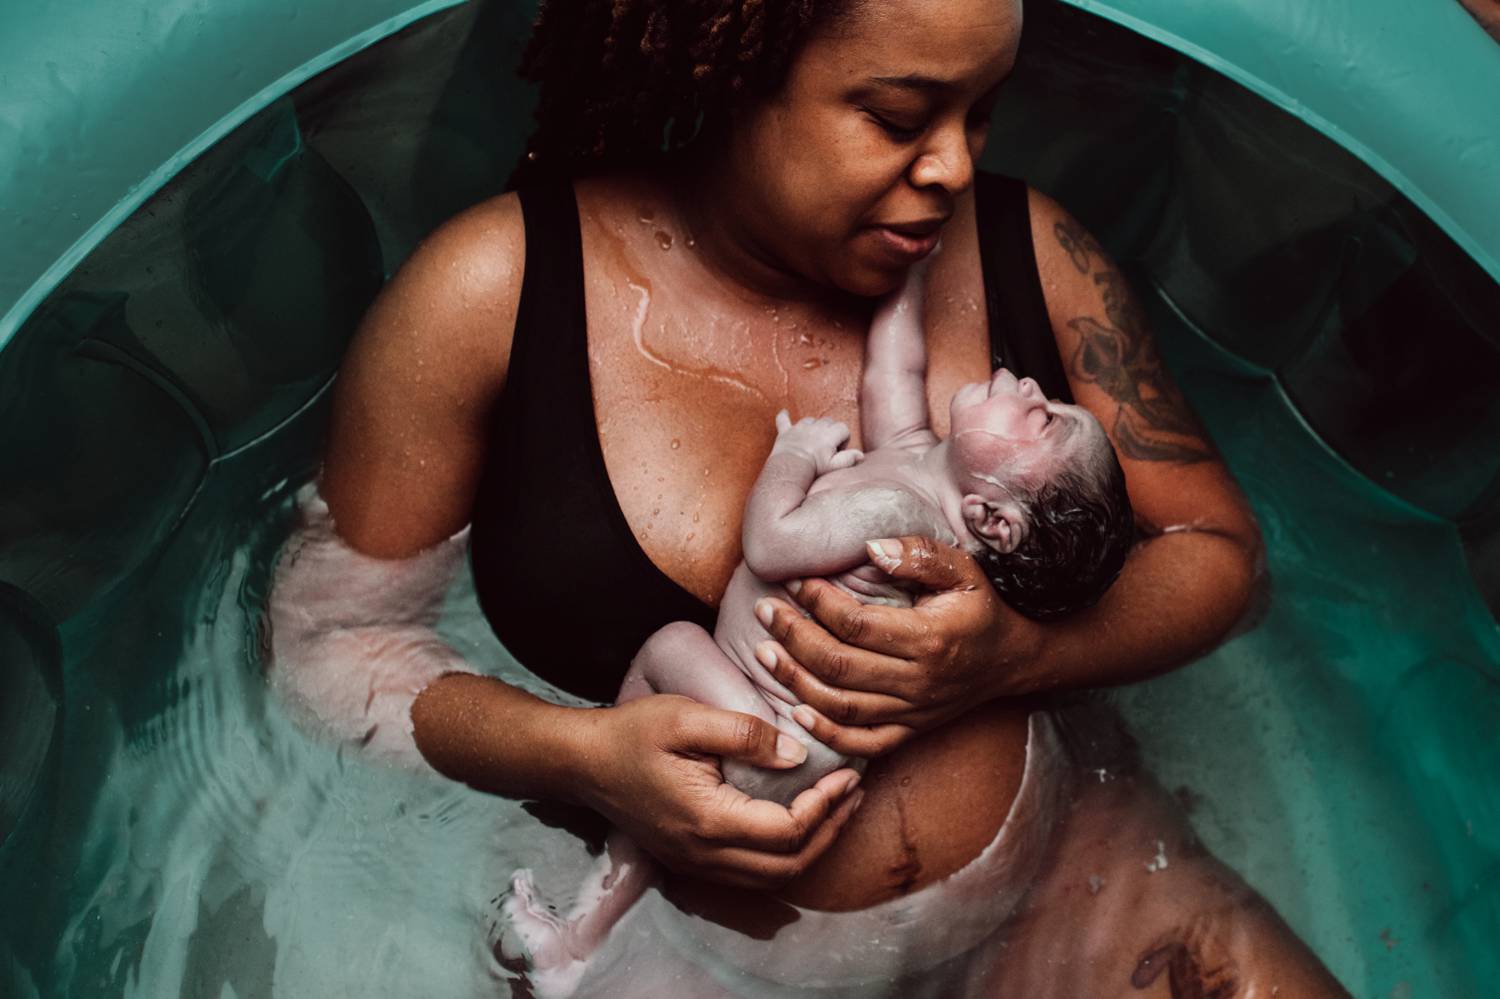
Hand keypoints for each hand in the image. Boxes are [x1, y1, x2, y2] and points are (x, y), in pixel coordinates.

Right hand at [578, 694, 864, 889]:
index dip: (826, 805)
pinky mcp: (692, 859)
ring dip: (813, 847)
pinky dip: (786, 854)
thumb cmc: (632, 733)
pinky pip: (752, 873)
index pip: (787, 830)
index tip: (847, 773)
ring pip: (772, 876)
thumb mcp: (686, 717)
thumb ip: (744, 733)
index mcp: (708, 820)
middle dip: (831, 830)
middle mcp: (705, 854)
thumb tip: (797, 754)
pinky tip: (800, 824)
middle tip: (855, 792)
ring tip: (838, 808)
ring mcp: (696, 863)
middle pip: (788, 864)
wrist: (582, 763)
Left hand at [752, 536, 1044, 755]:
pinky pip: (863, 743)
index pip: (858, 625)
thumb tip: (870, 547)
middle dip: (793, 637)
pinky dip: (826, 734)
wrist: (1011, 659)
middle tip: (765, 611)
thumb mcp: (964, 570)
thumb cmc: (981, 607)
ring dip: (795, 681)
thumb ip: (919, 555)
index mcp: (931, 639)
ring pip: (841, 705)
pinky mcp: (910, 731)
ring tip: (764, 653)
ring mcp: (914, 711)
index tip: (795, 581)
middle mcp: (919, 681)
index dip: (820, 603)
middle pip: (839, 665)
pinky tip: (796, 711)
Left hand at [772, 411, 862, 474]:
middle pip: (828, 421)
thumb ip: (849, 459)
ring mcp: (800, 428)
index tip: (838, 450)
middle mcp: (815, 427)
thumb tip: (861, 455)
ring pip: (810, 420)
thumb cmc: (814, 468)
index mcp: (829, 434)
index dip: (844, 438)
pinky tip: (784, 413)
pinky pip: (783, 420)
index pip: (843, 428)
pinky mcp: (786, 432)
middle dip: (830, 431)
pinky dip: (784, 417)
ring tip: (812, 441)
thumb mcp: (835, 466)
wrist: (791, 468)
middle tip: (827, 448)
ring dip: (813, 427)